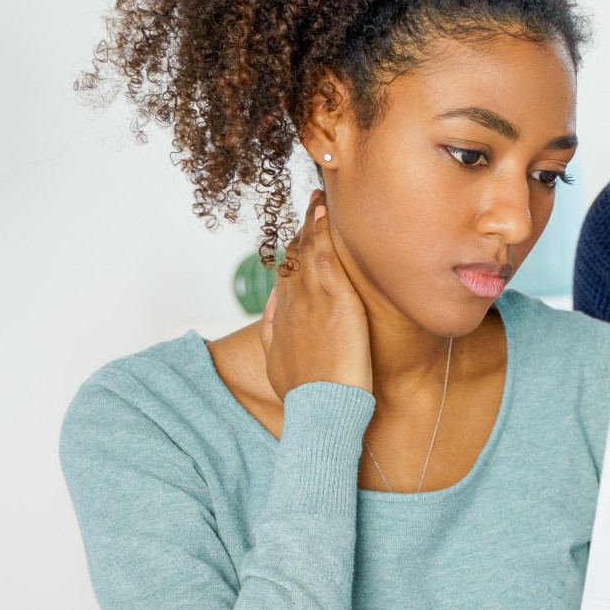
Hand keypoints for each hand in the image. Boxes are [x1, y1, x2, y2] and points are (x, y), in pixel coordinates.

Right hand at [260, 191, 372, 396]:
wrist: (320, 410)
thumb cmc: (306, 395)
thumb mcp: (278, 362)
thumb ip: (275, 332)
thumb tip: (273, 309)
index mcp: (283, 317)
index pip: (285, 275)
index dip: (291, 252)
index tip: (298, 235)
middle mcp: (293, 304)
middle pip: (294, 257)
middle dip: (302, 230)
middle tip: (312, 206)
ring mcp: (313, 301)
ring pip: (308, 252)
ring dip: (313, 223)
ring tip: (319, 199)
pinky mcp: (335, 303)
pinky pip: (326, 258)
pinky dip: (323, 233)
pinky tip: (324, 213)